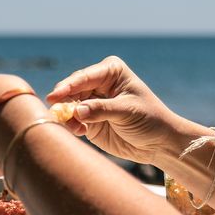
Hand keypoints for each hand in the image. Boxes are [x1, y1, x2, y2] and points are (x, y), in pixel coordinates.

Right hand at [47, 56, 188, 164]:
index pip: (84, 77)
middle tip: (56, 112)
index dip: (68, 86)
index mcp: (110, 71)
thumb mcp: (127, 111)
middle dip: (63, 101)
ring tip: (74, 127)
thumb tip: (76, 111)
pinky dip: (71, 125)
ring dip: (66, 115)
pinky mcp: (88, 121)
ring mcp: (91, 102)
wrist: (159, 143)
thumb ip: (101, 109)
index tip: (55, 96)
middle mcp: (98, 83)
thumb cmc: (150, 119)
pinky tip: (79, 131)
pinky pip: (71, 120)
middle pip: (71, 89)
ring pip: (68, 105)